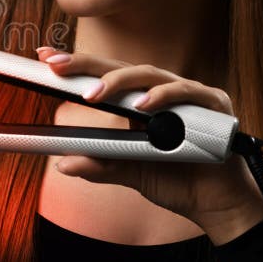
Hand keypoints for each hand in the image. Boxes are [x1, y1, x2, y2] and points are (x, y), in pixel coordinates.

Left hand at [36, 48, 262, 243]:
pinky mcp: (213, 104)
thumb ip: (101, 165)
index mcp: (139, 103)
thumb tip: (64, 164)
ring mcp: (187, 95)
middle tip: (56, 64)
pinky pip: (186, 93)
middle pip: (120, 69)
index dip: (77, 65)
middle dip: (86, 64)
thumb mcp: (131, 172)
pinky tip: (144, 107)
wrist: (218, 205)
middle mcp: (161, 92)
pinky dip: (164, 97)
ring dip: (120, 82)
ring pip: (149, 75)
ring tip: (93, 94)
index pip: (104, 77)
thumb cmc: (177, 181)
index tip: (45, 57)